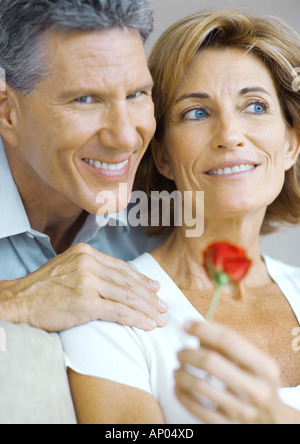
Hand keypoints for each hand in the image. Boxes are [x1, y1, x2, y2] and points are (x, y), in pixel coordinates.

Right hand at [0, 243, 166, 331]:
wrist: (18, 301)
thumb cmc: (42, 288)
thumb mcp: (68, 267)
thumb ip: (91, 268)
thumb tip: (115, 280)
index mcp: (86, 253)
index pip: (121, 267)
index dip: (141, 279)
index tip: (154, 288)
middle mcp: (89, 264)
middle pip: (128, 282)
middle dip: (149, 296)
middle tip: (163, 306)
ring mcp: (88, 283)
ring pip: (127, 296)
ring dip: (147, 309)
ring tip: (160, 317)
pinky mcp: (85, 304)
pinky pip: (119, 312)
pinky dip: (137, 319)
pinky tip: (148, 325)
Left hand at [175, 322, 299, 423]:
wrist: (274, 421)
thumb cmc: (257, 383)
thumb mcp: (255, 363)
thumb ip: (228, 346)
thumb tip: (196, 330)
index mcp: (264, 367)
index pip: (228, 341)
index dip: (203, 329)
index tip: (186, 325)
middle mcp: (256, 390)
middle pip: (210, 362)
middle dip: (188, 353)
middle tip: (180, 352)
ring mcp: (242, 411)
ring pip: (199, 385)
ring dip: (181, 373)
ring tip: (178, 368)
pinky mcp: (227, 426)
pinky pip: (196, 408)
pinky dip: (181, 393)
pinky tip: (178, 385)